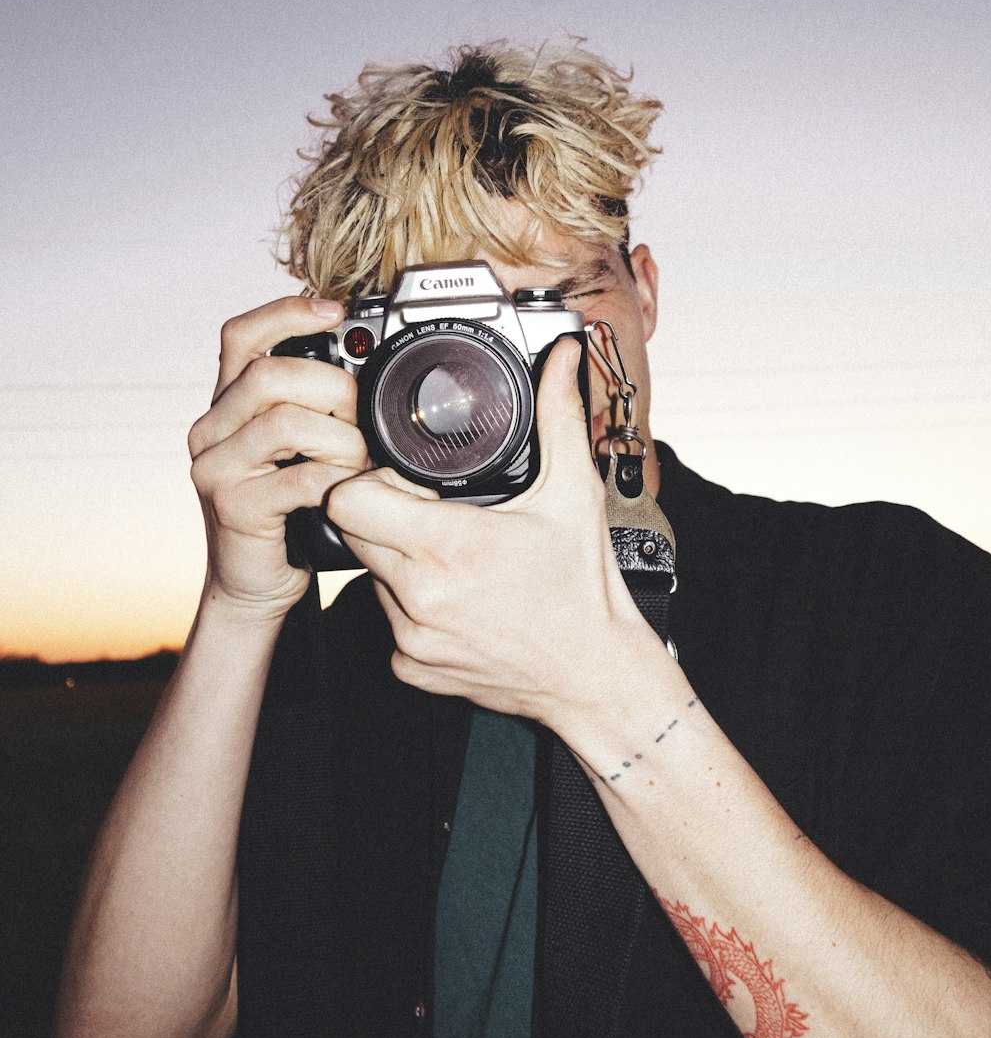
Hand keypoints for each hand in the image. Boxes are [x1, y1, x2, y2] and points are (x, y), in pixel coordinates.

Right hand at [188, 295, 367, 616]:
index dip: (286, 313)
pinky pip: (298, 478)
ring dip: (340, 437)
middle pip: (269, 375)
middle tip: (362, 415)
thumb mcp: (298, 451)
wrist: (255, 586)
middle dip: (331, 387)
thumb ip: (313, 410)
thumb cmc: (289, 514)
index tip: (335, 311)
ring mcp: (215, 468)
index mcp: (227, 406)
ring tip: (359, 461)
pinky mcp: (234, 507)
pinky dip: (335, 479)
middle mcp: (210, 430)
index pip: (242, 336)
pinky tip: (347, 489)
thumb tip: (367, 370)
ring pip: (284, 422)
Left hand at [326, 339, 645, 725]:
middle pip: (353, 530)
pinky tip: (456, 598)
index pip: (349, 497)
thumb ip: (558, 417)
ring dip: (396, 558)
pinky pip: (386, 620)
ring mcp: (409, 637)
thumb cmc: (584, 592)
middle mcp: (419, 595)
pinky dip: (410, 604)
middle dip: (383, 512)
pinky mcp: (410, 667)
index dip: (370, 479)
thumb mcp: (573, 495)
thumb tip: (562, 359)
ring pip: (368, 575)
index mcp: (450, 546)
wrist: (593, 678)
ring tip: (454, 558)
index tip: (405, 480)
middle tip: (433, 512)